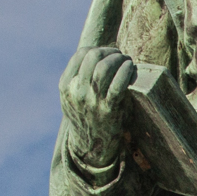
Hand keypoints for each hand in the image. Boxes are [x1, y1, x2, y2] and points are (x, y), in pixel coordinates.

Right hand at [59, 46, 137, 166]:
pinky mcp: (108, 110)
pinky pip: (118, 85)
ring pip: (104, 68)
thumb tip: (99, 55)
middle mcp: (76, 91)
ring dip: (119, 59)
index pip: (80, 55)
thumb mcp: (73, 97)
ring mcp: (91, 101)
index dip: (97, 49)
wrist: (90, 146)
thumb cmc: (86, 116)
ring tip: (127, 61)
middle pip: (93, 57)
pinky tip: (130, 68)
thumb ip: (79, 78)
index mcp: (66, 86)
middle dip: (110, 51)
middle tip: (120, 55)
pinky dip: (125, 72)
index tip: (108, 52)